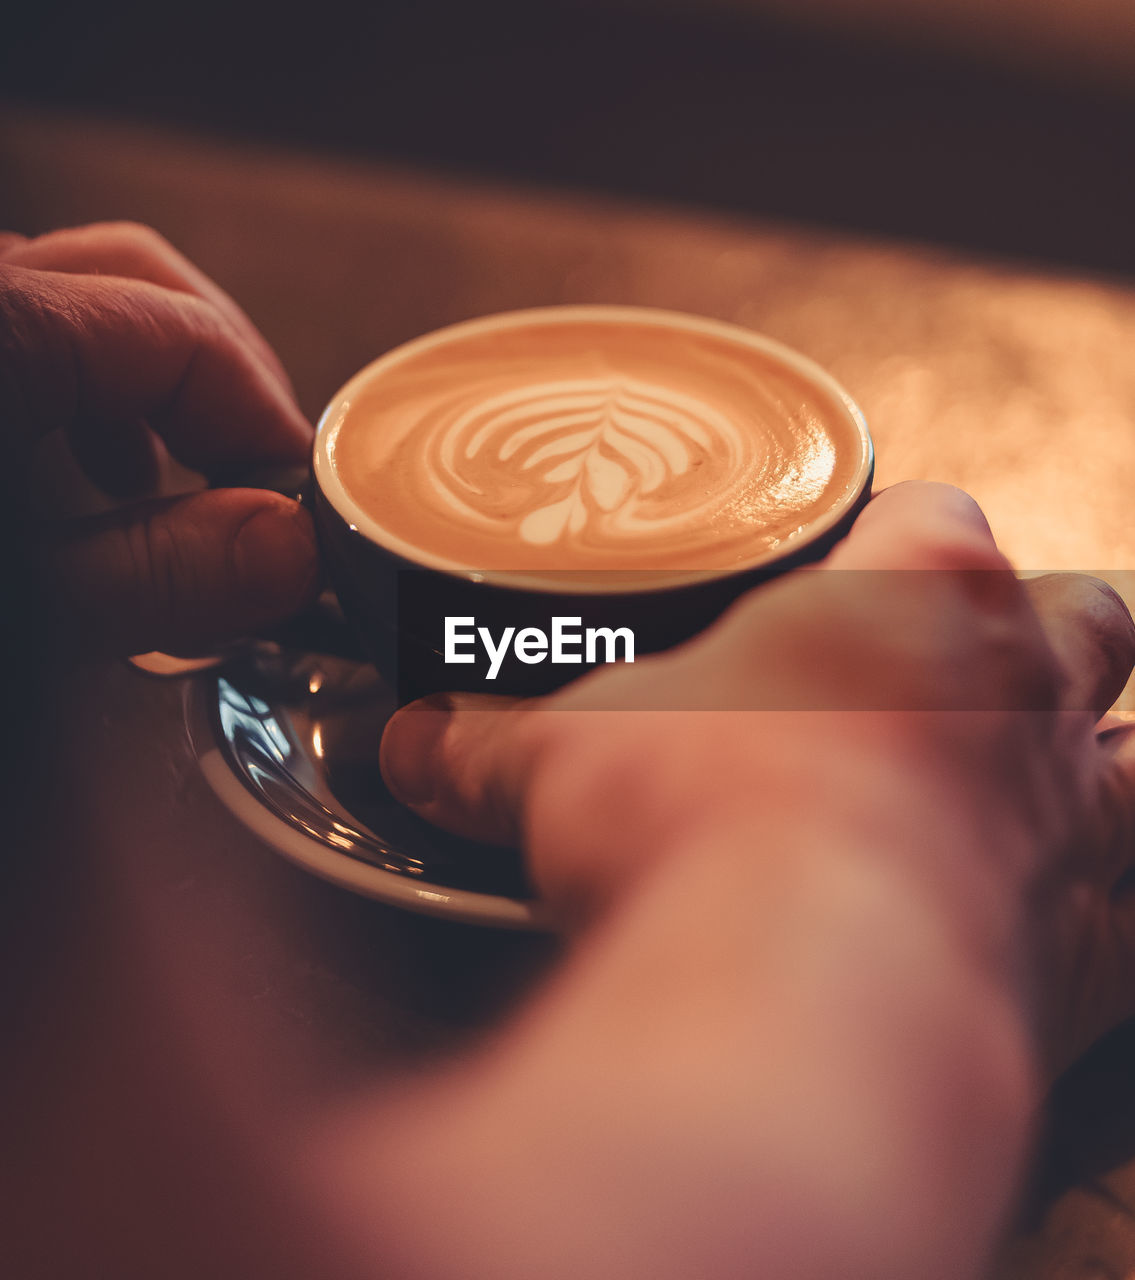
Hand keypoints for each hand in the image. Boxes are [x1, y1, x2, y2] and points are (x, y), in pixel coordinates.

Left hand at [1, 223, 319, 654]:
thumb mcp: (24, 603)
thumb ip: (151, 572)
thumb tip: (288, 546)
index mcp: (2, 330)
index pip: (187, 332)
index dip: (268, 420)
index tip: (307, 502)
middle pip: (138, 274)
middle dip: (223, 379)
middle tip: (262, 482)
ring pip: (81, 291)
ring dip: (155, 381)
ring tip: (182, 479)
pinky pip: (31, 322)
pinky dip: (85, 385)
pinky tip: (93, 469)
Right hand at [382, 480, 1134, 1071]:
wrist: (794, 989)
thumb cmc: (695, 824)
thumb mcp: (564, 758)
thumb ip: (488, 741)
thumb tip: (413, 744)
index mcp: (914, 601)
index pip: (937, 516)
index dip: (901, 530)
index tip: (860, 558)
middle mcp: (1018, 696)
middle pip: (1077, 615)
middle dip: (1035, 628)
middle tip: (962, 666)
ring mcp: (1064, 821)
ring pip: (1129, 757)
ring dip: (1099, 760)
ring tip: (1039, 780)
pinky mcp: (1080, 952)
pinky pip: (1126, 916)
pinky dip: (1100, 915)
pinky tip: (1060, 927)